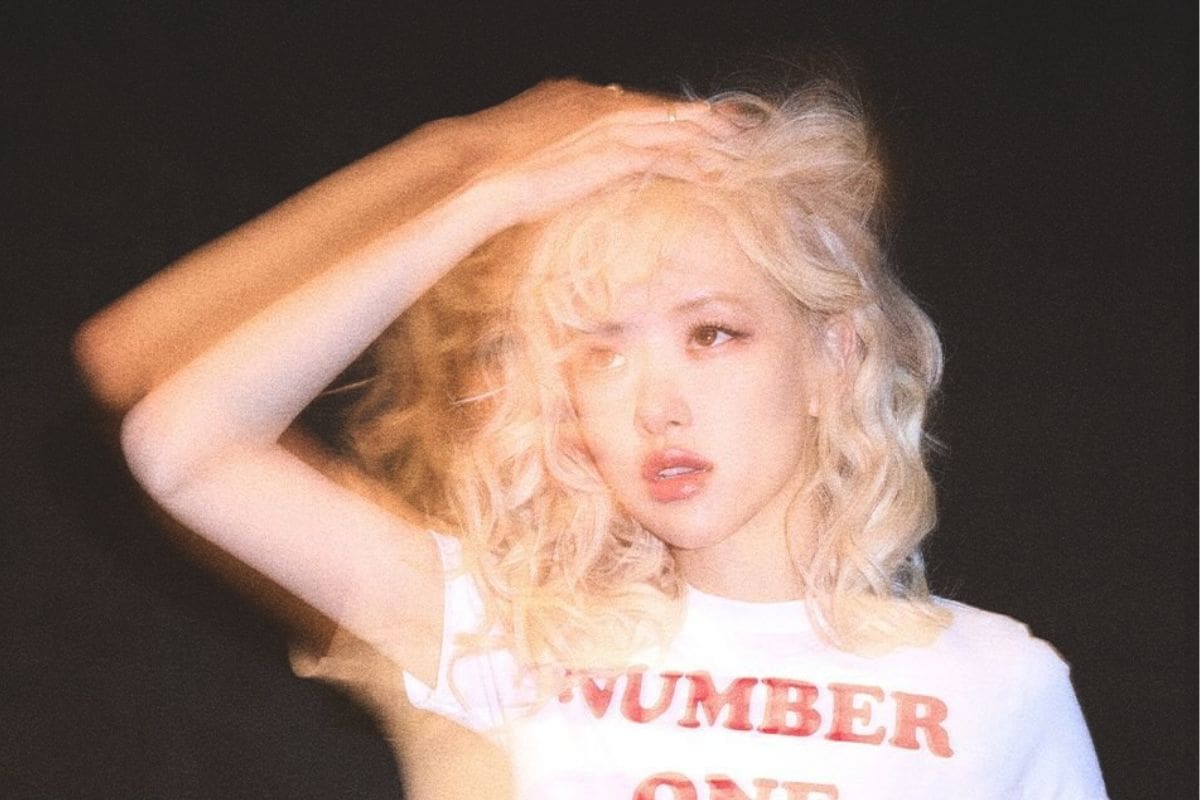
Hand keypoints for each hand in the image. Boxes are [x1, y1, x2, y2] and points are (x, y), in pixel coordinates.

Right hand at [448, 80, 742, 230]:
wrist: (482, 175)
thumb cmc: (498, 173)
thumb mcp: (536, 153)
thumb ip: (565, 151)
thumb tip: (580, 164)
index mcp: (583, 101)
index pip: (644, 106)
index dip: (678, 115)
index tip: (704, 122)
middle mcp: (604, 107)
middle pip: (670, 111)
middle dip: (710, 121)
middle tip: (744, 128)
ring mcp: (612, 129)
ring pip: (677, 131)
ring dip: (713, 141)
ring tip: (745, 150)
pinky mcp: (617, 155)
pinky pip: (668, 158)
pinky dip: (697, 165)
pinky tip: (719, 174)